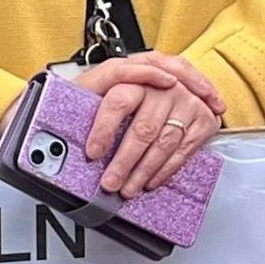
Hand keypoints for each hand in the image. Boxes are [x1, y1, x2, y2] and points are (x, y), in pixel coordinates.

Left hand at [59, 51, 222, 197]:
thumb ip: (85, 100)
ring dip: (144, 170)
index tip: (93, 153)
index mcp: (134, 75)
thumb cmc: (127, 86)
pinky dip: (166, 169)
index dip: (105, 129)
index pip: (119, 101)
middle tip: (110, 182)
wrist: (171, 76)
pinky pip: (185, 148)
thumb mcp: (99, 85)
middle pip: (143, 128)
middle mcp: (164, 86)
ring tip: (128, 188)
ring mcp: (186, 100)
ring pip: (163, 142)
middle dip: (125, 161)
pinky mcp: (203, 116)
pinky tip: (151, 180)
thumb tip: (61, 129)